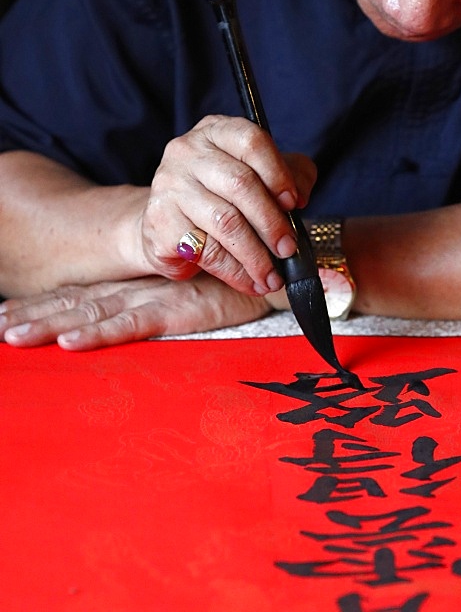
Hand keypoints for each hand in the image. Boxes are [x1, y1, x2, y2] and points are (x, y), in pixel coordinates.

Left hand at [0, 272, 270, 350]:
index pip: (89, 298)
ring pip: (94, 315)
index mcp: (144, 289)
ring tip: (9, 336)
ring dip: (50, 325)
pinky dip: (100, 335)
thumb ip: (175, 304)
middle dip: (36, 317)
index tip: (9, 315)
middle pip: (80, 306)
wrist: (282, 266)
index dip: (49, 305)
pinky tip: (69, 344)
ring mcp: (157, 300)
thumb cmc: (243, 279)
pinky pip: (133, 325)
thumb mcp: (205, 296)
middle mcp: (142, 293)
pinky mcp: (179, 310)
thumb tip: (193, 308)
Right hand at [139, 115, 316, 295]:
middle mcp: (187, 151)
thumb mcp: (260, 175)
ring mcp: (168, 186)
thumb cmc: (221, 196)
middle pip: (241, 185)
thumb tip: (300, 197)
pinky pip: (206, 251)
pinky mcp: (159, 223)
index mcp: (216, 131)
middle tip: (288, 249)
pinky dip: (234, 271)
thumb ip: (291, 175)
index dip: (278, 174)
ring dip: (256, 256)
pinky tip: (250, 281)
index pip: (251, 142)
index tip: (295, 203)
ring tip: (272, 276)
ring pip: (225, 222)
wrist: (167, 222)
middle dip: (272, 223)